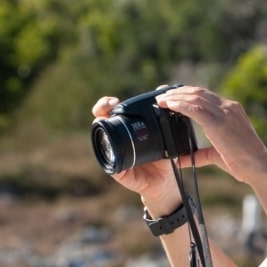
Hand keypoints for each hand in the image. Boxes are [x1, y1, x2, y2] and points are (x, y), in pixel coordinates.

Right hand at [91, 96, 180, 211]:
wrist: (165, 180)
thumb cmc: (163, 156)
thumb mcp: (166, 132)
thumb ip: (163, 113)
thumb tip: (162, 87)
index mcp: (125, 129)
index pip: (109, 111)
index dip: (106, 103)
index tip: (113, 101)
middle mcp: (116, 139)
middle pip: (100, 120)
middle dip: (101, 109)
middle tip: (111, 104)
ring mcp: (114, 153)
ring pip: (100, 138)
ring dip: (101, 128)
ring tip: (106, 119)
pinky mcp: (116, 170)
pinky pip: (109, 162)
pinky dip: (109, 156)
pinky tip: (112, 149)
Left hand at [154, 86, 266, 185]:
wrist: (259, 167)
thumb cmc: (242, 162)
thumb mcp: (216, 155)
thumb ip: (199, 154)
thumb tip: (180, 160)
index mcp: (230, 110)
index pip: (205, 95)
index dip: (186, 93)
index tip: (170, 95)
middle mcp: (229, 107)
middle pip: (198, 92)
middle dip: (177, 92)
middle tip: (160, 94)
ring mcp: (226, 112)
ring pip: (195, 97)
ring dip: (175, 97)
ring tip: (160, 100)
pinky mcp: (220, 122)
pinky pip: (196, 108)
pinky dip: (181, 105)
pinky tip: (169, 106)